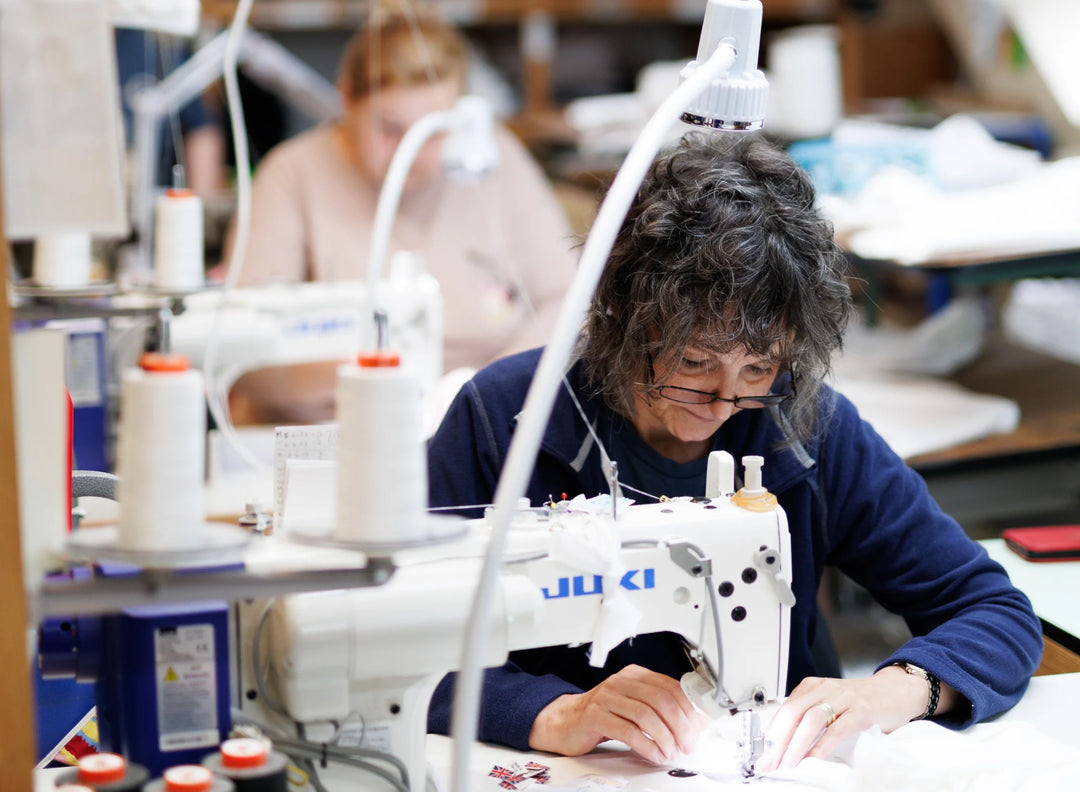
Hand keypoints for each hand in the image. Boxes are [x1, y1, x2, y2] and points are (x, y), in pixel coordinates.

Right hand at [528, 664, 706, 763]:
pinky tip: (654, 754)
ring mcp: (606, 697)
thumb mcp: (632, 704)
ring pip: (646, 715)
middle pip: (661, 700)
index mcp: (634, 675)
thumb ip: (658, 709)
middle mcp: (621, 682)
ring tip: (671, 752)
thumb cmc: (603, 715)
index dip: (688, 709)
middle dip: (680, 726)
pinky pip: (627, 731)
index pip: (670, 686)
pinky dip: (646, 745)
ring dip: (664, 738)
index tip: (698, 728)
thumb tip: (693, 722)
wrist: (564, 721)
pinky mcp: (595, 716)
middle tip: (687, 744)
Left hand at [756, 666, 941, 772]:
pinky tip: (813, 759)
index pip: (785, 708)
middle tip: (769, 762)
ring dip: (796, 745)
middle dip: (778, 740)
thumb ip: (811, 715)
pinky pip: (837, 730)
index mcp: (813, 686)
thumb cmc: (862, 700)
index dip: (771, 732)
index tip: (762, 753)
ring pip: (811, 720)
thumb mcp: (831, 702)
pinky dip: (822, 746)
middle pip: (792, 712)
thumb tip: (786, 743)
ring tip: (787, 764)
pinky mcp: (861, 712)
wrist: (897, 690)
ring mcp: (843, 699)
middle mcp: (825, 689)